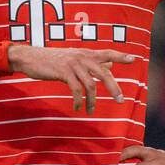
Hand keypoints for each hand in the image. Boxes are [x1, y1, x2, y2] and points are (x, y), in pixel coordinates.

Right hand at [7, 45, 133, 112]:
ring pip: (90, 84)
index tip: (134, 59)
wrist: (31, 57)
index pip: (107, 53)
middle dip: (113, 88)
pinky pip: (76, 89)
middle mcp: (83, 57)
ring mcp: (73, 64)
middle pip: (104, 73)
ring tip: (91, 111)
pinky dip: (79, 100)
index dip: (120, 56)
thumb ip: (92, 62)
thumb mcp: (75, 58)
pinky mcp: (63, 72)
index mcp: (87, 53)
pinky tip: (78, 107)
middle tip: (120, 101)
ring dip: (92, 100)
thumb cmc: (54, 59)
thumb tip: (110, 66)